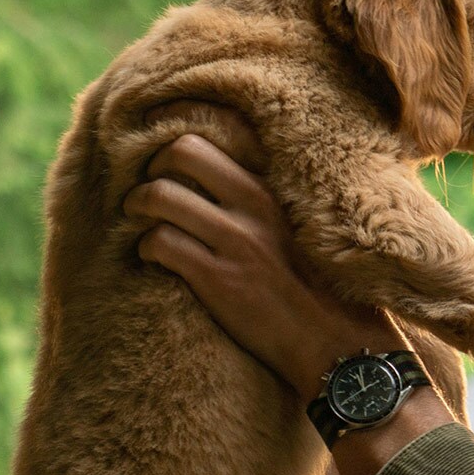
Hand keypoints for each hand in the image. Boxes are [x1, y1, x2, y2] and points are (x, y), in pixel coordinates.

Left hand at [123, 134, 406, 396]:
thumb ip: (266, 204)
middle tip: (150, 192)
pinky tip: (154, 259)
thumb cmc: (321, 292)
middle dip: (153, 168)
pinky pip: (160, 242)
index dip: (181, 134)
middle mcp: (255, 205)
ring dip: (138, 207)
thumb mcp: (303, 230)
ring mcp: (236, 241)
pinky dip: (146, 248)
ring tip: (140, 223)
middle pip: (182, 151)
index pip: (223, 130)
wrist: (335, 344)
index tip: (164, 150)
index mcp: (274, 189)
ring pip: (160, 195)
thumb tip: (223, 187)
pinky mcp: (218, 279)